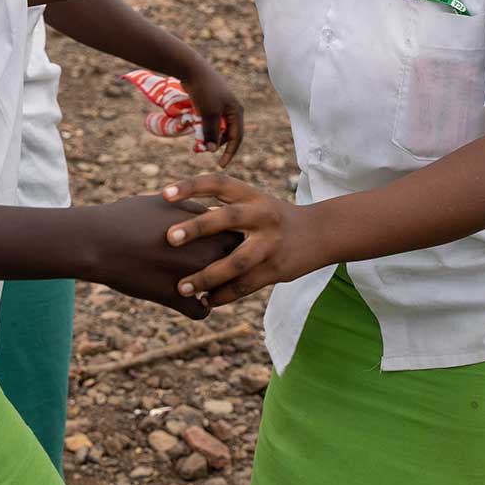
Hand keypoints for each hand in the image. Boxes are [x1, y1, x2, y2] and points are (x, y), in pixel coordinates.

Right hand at [80, 194, 241, 320]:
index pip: (241, 238)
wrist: (100, 241)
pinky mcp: (177, 300)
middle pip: (238, 265)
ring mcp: (194, 279)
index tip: (226, 243)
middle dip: (232, 266)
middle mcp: (208, 254)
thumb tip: (214, 216)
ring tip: (206, 284)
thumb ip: (199, 211)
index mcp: (211, 228)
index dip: (234, 241)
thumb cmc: (132, 217)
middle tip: (223, 266)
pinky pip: (201, 312)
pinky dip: (198, 308)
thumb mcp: (171, 204)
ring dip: (217, 288)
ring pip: (223, 290)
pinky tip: (188, 301)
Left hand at [162, 173, 329, 307]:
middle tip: (168, 238)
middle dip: (198, 227)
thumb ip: (223, 208)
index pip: (219, 183)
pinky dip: (223, 295)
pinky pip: (245, 286)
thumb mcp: (253, 203)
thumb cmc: (272, 217)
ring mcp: (270, 244)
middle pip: (228, 218)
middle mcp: (262, 215)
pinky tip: (205, 301)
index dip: (191, 186)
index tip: (164, 194)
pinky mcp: (276, 269)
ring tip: (181, 287)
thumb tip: (175, 216)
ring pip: (236, 262)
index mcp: (252, 195)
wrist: (319, 233)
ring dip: (207, 276)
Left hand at [180, 65, 245, 168]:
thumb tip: (213, 150)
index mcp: (236, 111)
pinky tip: (196, 130)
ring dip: (210, 136)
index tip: (221, 165)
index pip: (237, 137)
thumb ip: (212, 133)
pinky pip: (211, 119)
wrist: (192, 69)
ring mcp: (222, 104)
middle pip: (228, 133)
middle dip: (218, 144)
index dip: (230, 153)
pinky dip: (205, 127)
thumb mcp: (208, 114)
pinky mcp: (211, 101)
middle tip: (204, 151)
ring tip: (199, 143)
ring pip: (218, 126)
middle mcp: (232, 108)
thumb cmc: (203, 92)